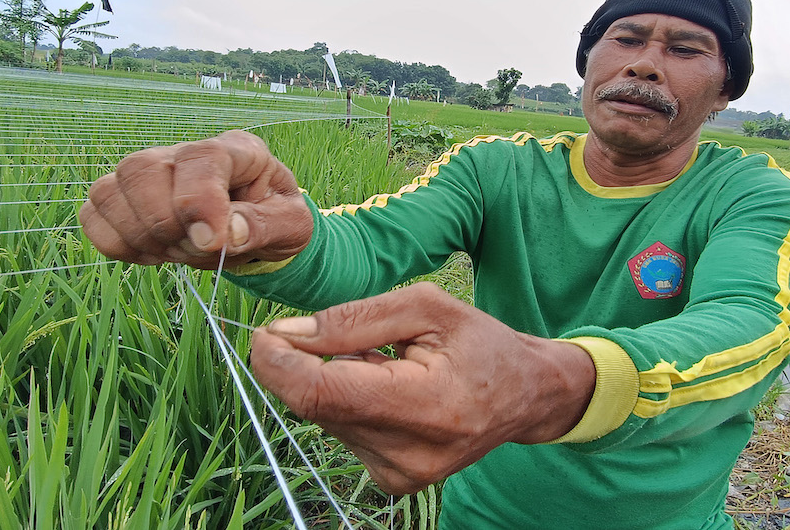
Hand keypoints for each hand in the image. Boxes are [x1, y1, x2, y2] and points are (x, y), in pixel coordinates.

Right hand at [79, 130, 313, 268]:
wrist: (255, 230)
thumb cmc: (275, 219)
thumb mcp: (291, 226)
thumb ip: (264, 226)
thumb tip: (227, 234)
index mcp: (236, 150)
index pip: (202, 157)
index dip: (199, 202)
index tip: (212, 244)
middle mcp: (183, 152)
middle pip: (141, 170)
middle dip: (165, 225)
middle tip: (198, 249)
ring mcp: (148, 171)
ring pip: (109, 192)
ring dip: (141, 237)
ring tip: (178, 251)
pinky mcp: (122, 197)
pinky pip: (92, 215)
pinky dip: (118, 244)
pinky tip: (153, 252)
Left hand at [250, 283, 595, 494]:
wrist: (526, 395)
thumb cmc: (480, 343)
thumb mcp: (425, 307)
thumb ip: (353, 319)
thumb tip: (287, 334)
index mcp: (427, 405)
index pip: (322, 393)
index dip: (279, 363)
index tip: (264, 333)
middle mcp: (411, 453)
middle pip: (316, 407)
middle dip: (304, 365)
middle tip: (331, 333)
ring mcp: (401, 475)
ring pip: (325, 419)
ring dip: (334, 382)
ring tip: (385, 364)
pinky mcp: (393, 482)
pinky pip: (342, 433)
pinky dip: (349, 403)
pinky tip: (386, 389)